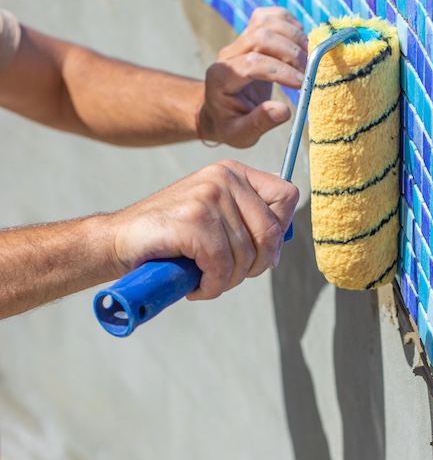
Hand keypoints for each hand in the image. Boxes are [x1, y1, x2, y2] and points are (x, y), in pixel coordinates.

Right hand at [109, 160, 298, 299]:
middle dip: (254, 266)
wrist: (118, 240)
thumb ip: (246, 219)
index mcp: (233, 172)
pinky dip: (211, 287)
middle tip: (227, 276)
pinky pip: (221, 266)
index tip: (258, 253)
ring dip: (227, 281)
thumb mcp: (213, 214)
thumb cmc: (169, 235)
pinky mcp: (193, 220)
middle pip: (271, 233)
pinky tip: (196, 287)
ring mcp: (208, 197)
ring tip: (205, 280)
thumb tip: (280, 244)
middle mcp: (224, 178)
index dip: (279, 232)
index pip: (287, 196)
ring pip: (246, 255)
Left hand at [199, 7, 307, 147]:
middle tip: (309, 72)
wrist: (218, 111)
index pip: (252, 63)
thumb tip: (283, 110)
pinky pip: (268, 16)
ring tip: (308, 58)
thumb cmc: (230, 124)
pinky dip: (288, 22)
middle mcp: (228, 55)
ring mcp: (238, 41)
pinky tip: (300, 41)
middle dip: (290, 52)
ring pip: (265, 22)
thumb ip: (259, 123)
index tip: (302, 84)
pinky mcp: (250, 35)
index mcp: (221, 78)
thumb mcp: (240, 134)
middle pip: (260, 36)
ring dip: (293, 35)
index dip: (281, 70)